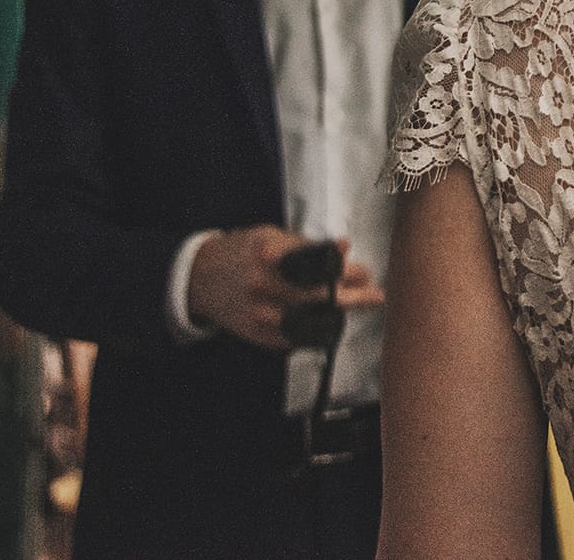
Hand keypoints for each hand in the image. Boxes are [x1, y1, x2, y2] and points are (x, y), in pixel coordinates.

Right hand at [186, 225, 383, 349]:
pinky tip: (331, 320)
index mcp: (267, 254)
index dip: (345, 270)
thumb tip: (343, 249)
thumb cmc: (243, 252)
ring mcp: (258, 314)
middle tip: (374, 292)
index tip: (365, 271)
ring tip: (361, 305)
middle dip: (354, 295)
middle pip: (319, 296)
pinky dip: (317, 328)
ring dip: (340, 314)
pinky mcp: (257, 335)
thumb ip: (305, 245)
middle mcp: (262, 286)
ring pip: (312, 321)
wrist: (199, 278)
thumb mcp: (270, 236)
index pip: (318, 265)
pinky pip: (296, 337)